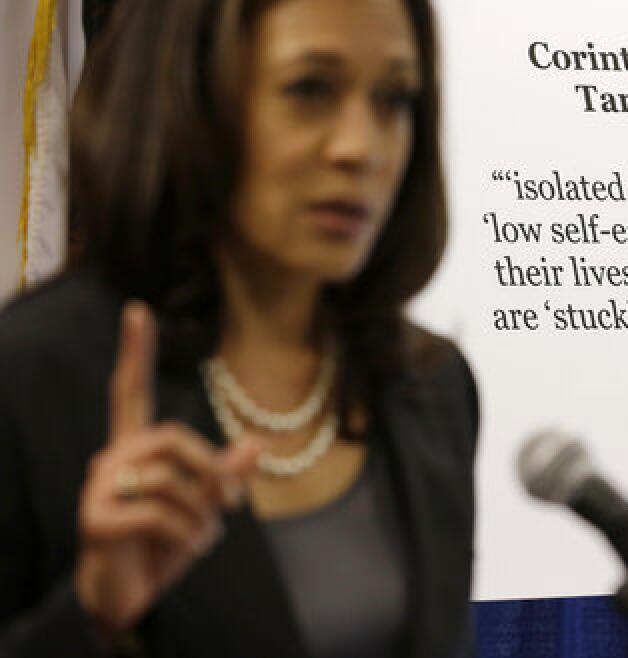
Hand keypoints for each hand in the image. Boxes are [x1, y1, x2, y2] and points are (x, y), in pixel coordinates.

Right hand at [73, 302, 259, 636]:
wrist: (129, 594)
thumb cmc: (166, 543)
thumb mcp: (205, 507)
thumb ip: (227, 475)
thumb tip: (255, 444)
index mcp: (136, 448)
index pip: (129, 390)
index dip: (135, 351)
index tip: (138, 309)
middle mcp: (111, 459)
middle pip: (174, 438)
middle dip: (212, 473)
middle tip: (228, 506)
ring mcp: (98, 488)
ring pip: (172, 480)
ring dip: (203, 515)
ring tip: (200, 537)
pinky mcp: (95, 519)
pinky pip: (159, 515)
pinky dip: (186, 535)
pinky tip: (183, 549)